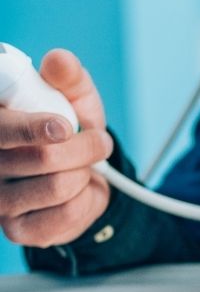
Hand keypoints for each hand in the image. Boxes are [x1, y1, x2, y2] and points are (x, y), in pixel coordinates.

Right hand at [0, 49, 112, 247]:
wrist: (86, 175)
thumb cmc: (70, 130)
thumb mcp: (74, 98)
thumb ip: (68, 77)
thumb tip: (60, 60)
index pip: (3, 129)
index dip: (32, 129)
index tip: (64, 127)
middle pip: (43, 158)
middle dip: (84, 149)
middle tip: (98, 141)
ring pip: (59, 186)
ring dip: (85, 173)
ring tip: (84, 166)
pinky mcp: (19, 230)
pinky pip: (67, 214)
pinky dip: (87, 200)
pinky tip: (79, 191)